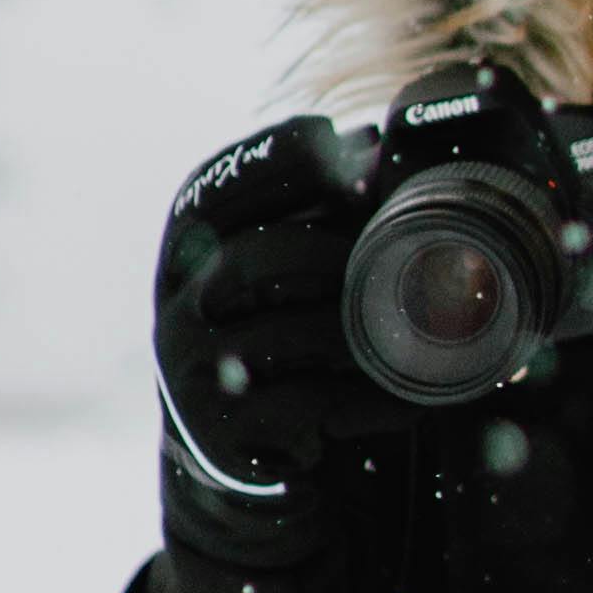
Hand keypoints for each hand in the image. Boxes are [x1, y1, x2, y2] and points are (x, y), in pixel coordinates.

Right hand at [152, 116, 390, 509]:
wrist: (237, 450)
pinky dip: (371, 399)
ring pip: (287, 336)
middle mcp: (178, 303)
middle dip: (336, 254)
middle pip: (256, 259)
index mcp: (188, 246)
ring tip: (414, 332)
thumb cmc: (278, 333)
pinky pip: (310, 406)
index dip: (286, 161)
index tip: (355, 151)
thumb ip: (313, 209)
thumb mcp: (276, 265)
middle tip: (395, 258)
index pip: (219, 185)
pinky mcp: (225, 432)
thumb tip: (378, 141)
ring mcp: (193, 370)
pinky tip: (410, 397)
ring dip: (362, 331)